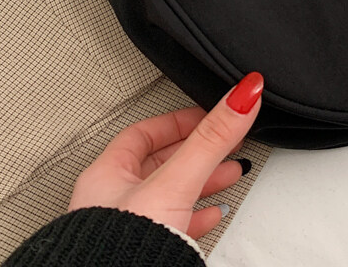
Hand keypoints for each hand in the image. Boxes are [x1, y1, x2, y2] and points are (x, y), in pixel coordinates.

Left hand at [68, 72, 263, 238]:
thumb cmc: (120, 248)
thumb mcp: (176, 182)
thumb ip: (210, 140)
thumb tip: (241, 97)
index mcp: (106, 175)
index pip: (144, 132)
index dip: (179, 121)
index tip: (207, 116)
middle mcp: (112, 201)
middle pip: (162, 162)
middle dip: (200, 150)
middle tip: (227, 141)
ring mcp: (126, 229)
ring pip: (170, 193)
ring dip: (204, 180)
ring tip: (230, 172)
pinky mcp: (141, 253)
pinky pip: (173, 224)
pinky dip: (198, 214)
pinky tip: (213, 214)